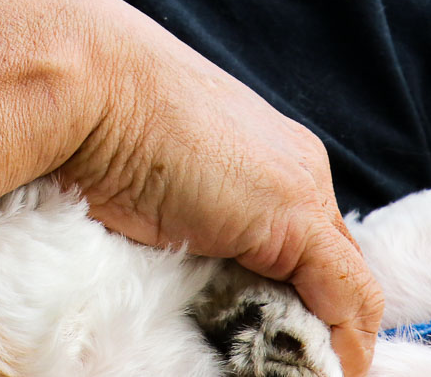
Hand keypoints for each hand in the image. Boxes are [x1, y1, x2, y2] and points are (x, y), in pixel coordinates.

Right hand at [49, 0, 383, 376]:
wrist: (85, 83)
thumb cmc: (92, 122)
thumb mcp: (146, 184)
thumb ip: (183, 218)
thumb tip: (185, 265)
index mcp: (262, 152)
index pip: (305, 241)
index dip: (303, 297)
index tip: (286, 341)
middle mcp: (291, 167)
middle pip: (330, 264)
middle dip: (319, 320)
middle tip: (293, 363)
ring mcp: (299, 190)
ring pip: (343, 286)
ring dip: (323, 338)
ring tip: (299, 368)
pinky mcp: (295, 217)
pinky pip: (346, 296)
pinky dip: (343, 346)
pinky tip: (329, 373)